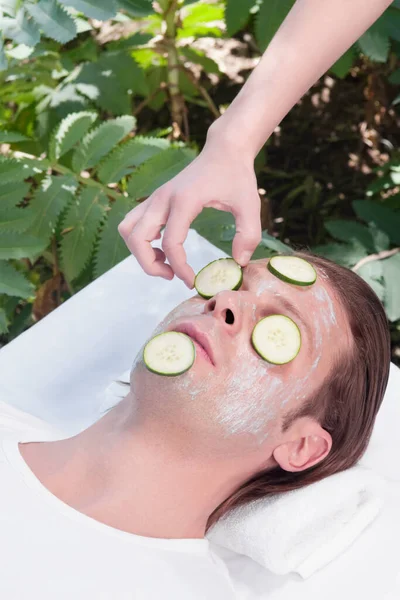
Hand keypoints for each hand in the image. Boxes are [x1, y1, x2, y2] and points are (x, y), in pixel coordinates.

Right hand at [117, 135, 261, 288]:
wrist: (224, 149)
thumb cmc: (236, 175)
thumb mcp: (250, 204)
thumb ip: (248, 234)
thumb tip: (239, 263)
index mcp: (184, 201)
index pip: (171, 243)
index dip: (179, 268)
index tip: (192, 281)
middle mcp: (163, 198)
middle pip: (136, 238)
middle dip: (149, 264)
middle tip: (172, 276)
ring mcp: (156, 197)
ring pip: (128, 229)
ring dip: (139, 251)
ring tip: (164, 262)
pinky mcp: (155, 199)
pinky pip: (134, 222)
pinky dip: (140, 239)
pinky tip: (163, 245)